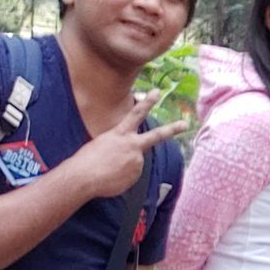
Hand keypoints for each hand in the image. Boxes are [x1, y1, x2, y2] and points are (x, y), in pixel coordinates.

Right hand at [61, 91, 186, 200]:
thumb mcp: (102, 144)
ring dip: (124, 166)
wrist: (84, 177)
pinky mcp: (136, 176)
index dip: (148, 102)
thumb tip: (125, 155)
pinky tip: (110, 178)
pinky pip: (130, 175)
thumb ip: (118, 144)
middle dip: (172, 129)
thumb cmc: (86, 159)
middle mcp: (133, 146)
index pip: (136, 113)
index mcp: (120, 134)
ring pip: (135, 162)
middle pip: (157, 136)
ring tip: (108, 170)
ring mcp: (137, 161)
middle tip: (185, 124)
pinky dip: (122, 177)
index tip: (157, 92)